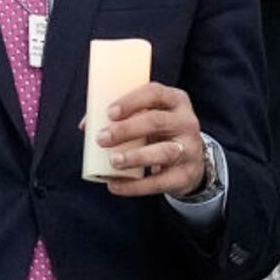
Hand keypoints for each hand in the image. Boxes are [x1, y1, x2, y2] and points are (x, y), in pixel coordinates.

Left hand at [93, 83, 206, 198]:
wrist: (192, 163)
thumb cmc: (160, 134)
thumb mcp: (149, 118)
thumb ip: (123, 117)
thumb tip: (87, 125)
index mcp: (176, 101)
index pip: (155, 93)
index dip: (132, 101)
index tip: (109, 113)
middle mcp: (186, 122)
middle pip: (157, 121)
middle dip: (127, 130)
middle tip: (102, 139)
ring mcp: (189, 149)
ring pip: (164, 151)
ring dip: (136, 157)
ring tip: (114, 161)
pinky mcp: (186, 175)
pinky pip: (160, 182)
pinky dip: (136, 186)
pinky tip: (115, 185)